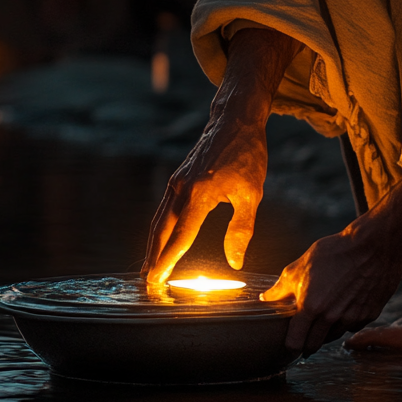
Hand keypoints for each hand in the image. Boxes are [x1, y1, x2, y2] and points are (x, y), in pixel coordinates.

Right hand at [144, 107, 267, 282]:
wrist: (235, 120)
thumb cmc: (247, 155)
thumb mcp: (252, 194)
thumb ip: (241, 229)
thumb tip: (235, 261)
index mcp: (200, 194)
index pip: (180, 236)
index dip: (168, 261)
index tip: (157, 280)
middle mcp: (182, 188)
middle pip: (161, 230)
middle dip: (154, 257)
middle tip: (149, 282)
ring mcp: (177, 181)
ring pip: (159, 219)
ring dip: (154, 244)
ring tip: (151, 267)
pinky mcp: (178, 178)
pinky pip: (165, 208)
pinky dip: (161, 228)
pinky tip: (163, 239)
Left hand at [262, 208, 401, 356]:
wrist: (373, 246)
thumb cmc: (335, 252)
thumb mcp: (300, 266)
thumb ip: (280, 288)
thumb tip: (265, 299)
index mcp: (311, 307)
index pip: (295, 342)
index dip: (290, 345)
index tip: (289, 343)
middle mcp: (331, 318)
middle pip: (314, 345)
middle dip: (306, 343)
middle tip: (304, 336)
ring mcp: (352, 318)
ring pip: (334, 336)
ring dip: (326, 332)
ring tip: (323, 318)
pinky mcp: (369, 315)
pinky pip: (352, 326)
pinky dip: (346, 322)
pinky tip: (343, 308)